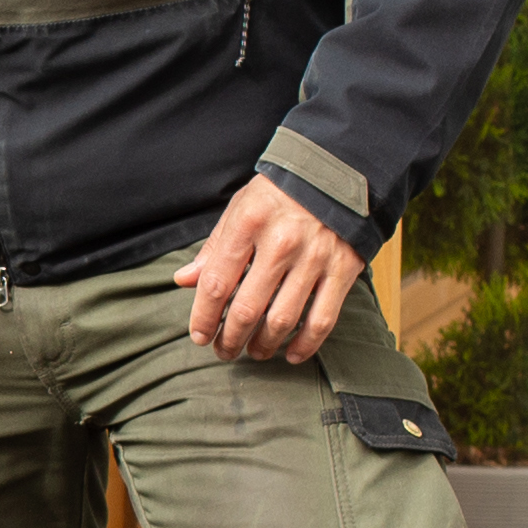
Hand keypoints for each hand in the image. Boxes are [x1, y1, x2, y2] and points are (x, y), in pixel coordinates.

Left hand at [177, 179, 364, 363]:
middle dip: (230, 338)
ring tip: (253, 352)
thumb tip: (184, 281)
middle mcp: (281, 242)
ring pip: (282, 320)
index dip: (204, 317)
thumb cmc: (280, 193)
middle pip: (247, 308)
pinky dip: (306, 344)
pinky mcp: (343, 269)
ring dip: (263, 345)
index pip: (217, 283)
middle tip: (223, 351)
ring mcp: (315, 258)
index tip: (199, 336)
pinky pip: (322, 319)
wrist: (338, 173)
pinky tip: (291, 354)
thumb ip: (214, 247)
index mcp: (249, 223)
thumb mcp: (241, 207)